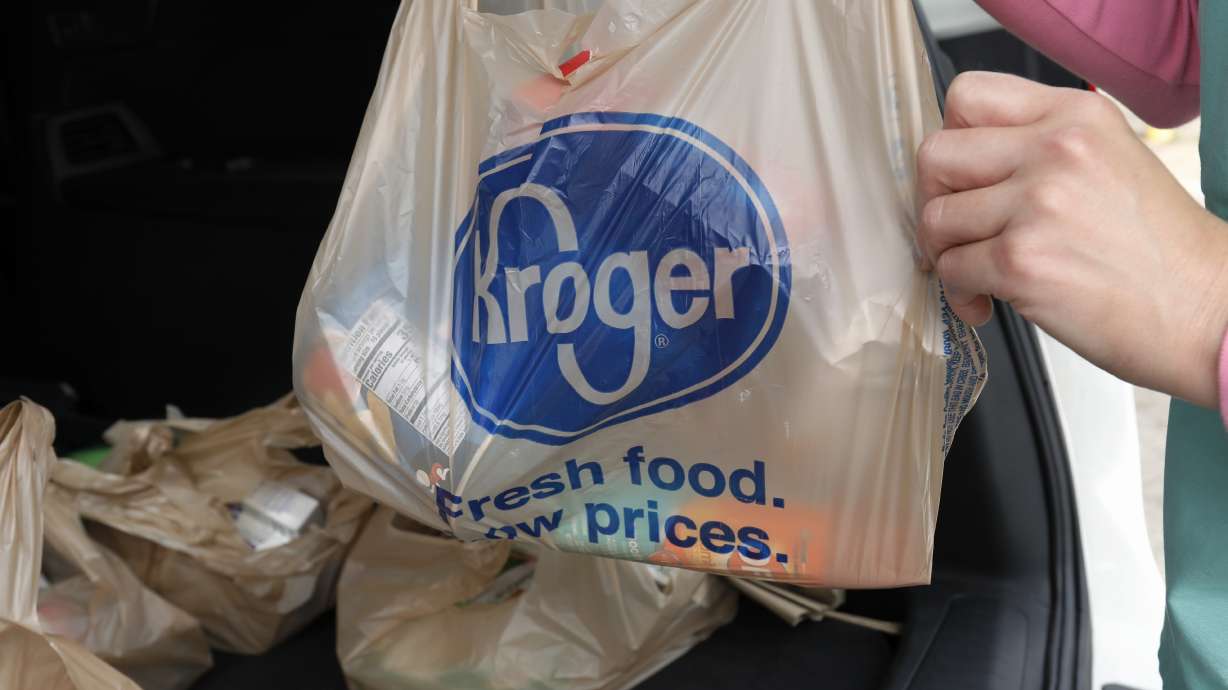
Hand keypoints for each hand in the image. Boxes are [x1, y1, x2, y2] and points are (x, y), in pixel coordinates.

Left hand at [917, 71, 1227, 407]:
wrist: (1204, 309)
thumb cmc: (1156, 249)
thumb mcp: (1107, 160)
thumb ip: (1037, 146)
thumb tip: (960, 164)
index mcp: (1074, 114)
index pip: (967, 96)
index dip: (951, 139)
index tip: (960, 175)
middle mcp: (1055, 148)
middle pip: (936, 155)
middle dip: (934, 200)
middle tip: (957, 230)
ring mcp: (1035, 203)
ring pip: (935, 218)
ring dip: (946, 253)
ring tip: (980, 274)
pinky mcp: (1020, 260)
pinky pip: (949, 269)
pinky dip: (959, 292)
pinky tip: (990, 301)